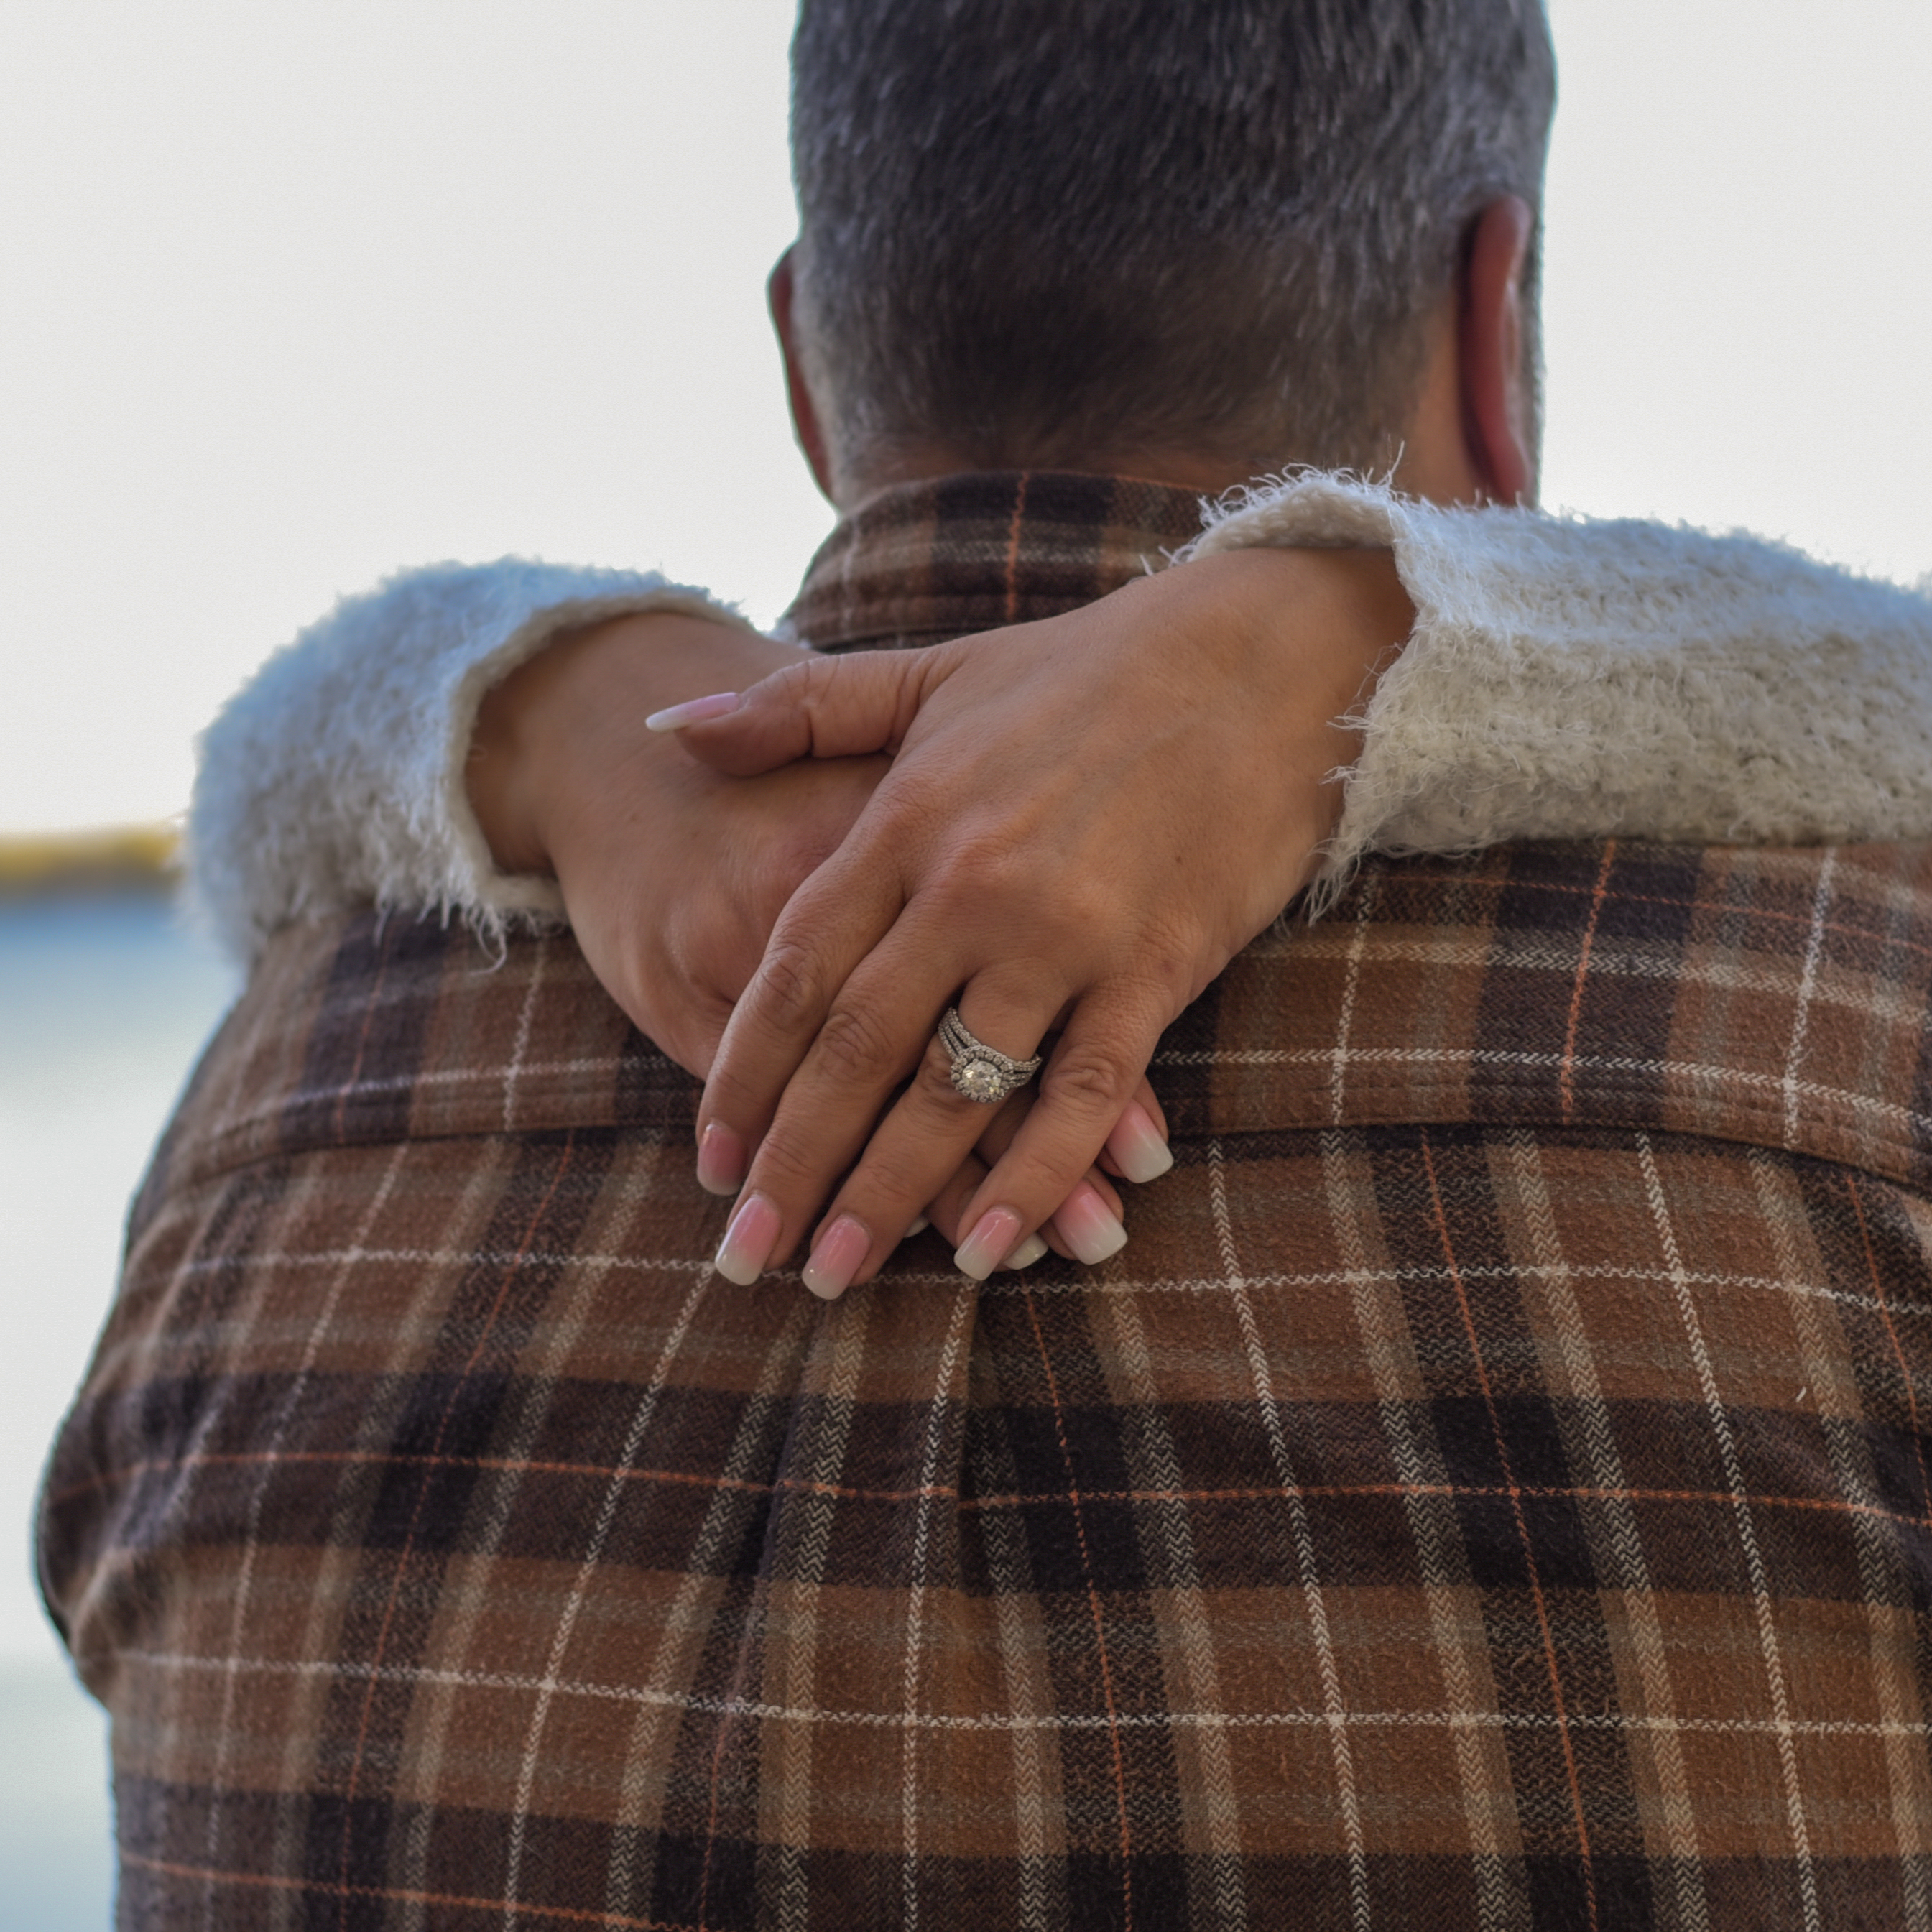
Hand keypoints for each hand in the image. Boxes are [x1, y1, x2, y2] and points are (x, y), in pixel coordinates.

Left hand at [471, 607, 1172, 1283]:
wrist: (1263, 658)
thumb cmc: (1090, 669)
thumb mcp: (930, 675)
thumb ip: (798, 713)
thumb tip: (668, 730)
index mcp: (907, 817)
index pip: (795, 970)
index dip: (744, 1074)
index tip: (711, 1161)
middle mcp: (971, 884)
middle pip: (854, 1050)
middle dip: (794, 1164)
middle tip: (747, 1257)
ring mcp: (1066, 932)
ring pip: (954, 1089)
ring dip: (890, 1194)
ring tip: (837, 1272)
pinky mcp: (1157, 967)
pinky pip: (1081, 1095)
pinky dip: (1031, 1178)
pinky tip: (986, 1251)